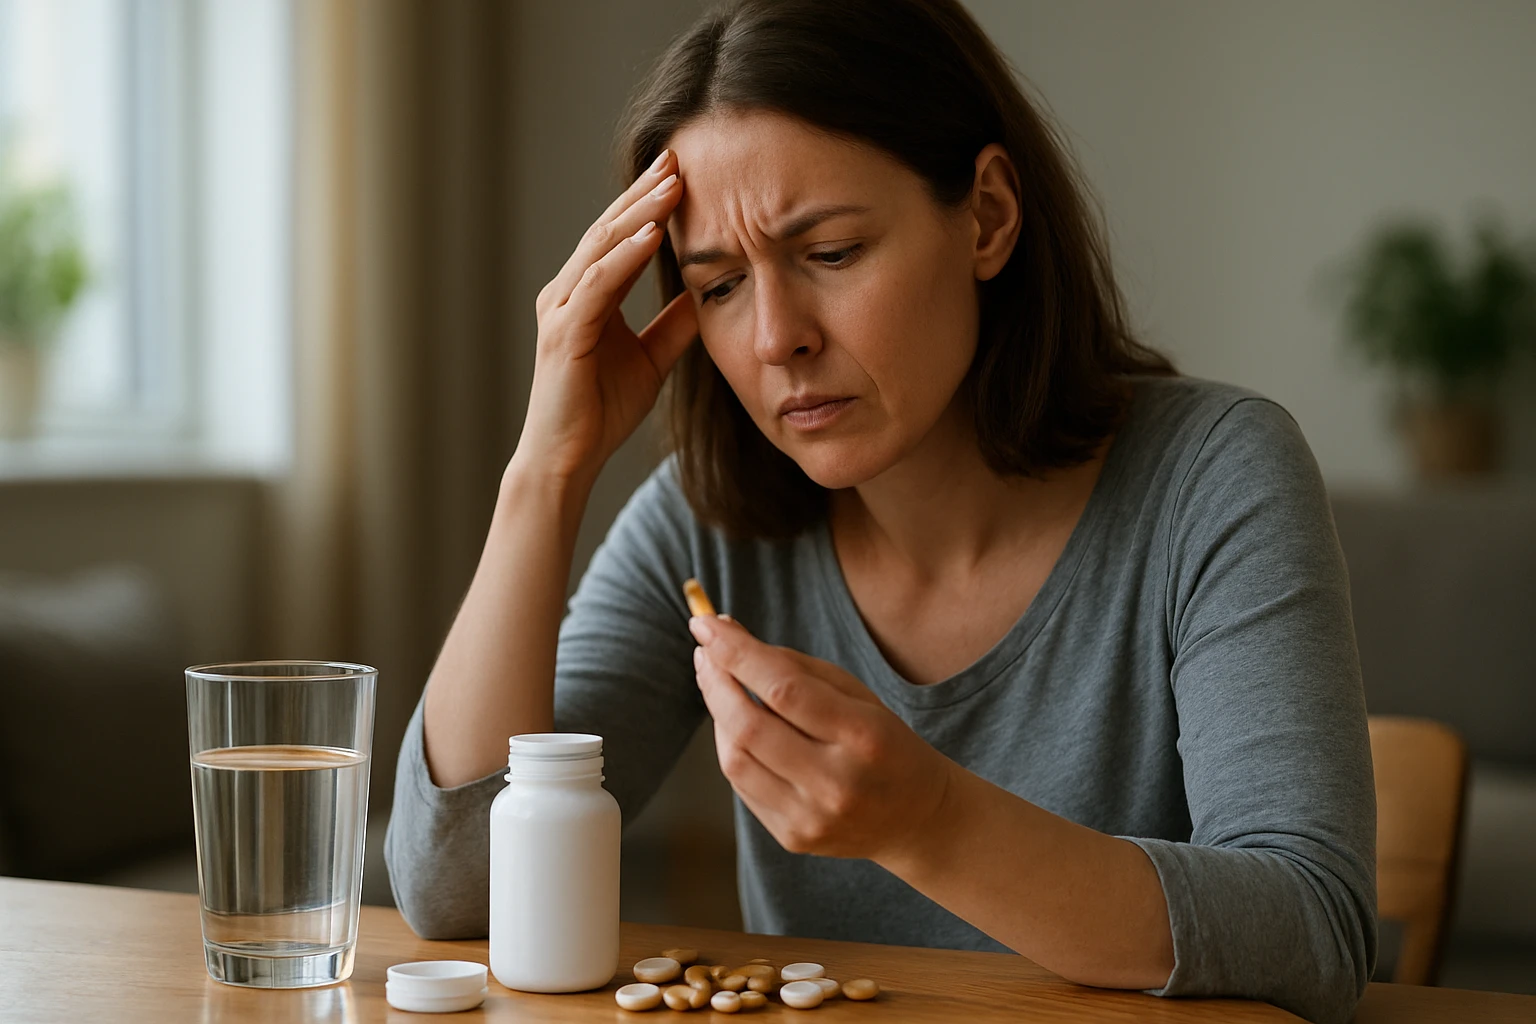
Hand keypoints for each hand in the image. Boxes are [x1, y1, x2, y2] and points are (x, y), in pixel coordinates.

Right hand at [515, 149, 697, 485]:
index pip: (620, 238)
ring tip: (672, 184)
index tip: (683, 172)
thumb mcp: (650, 360)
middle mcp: (567, 293)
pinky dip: (625, 257)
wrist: (568, 459)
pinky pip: (598, 285)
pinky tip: (653, 235)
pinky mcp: (564, 333)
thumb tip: (706, 295)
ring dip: (638, 214)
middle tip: (677, 157)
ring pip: (602, 248)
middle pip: (608, 230)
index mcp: (586, 295)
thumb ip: (672, 326)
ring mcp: (561, 310)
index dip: (649, 205)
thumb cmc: (600, 412)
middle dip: (644, 194)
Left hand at [688, 615, 955, 863]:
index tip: (707, 624)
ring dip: (716, 712)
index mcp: (863, 735)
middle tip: (705, 649)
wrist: (917, 819)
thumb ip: (795, 666)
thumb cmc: (885, 743)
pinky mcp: (792, 837)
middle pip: (749, 727)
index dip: (737, 654)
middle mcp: (836, 782)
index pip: (785, 690)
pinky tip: (733, 722)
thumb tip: (728, 638)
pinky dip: (730, 745)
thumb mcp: (858, 695)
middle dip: (716, 680)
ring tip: (715, 680)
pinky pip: (741, 784)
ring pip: (735, 759)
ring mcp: (811, 816)